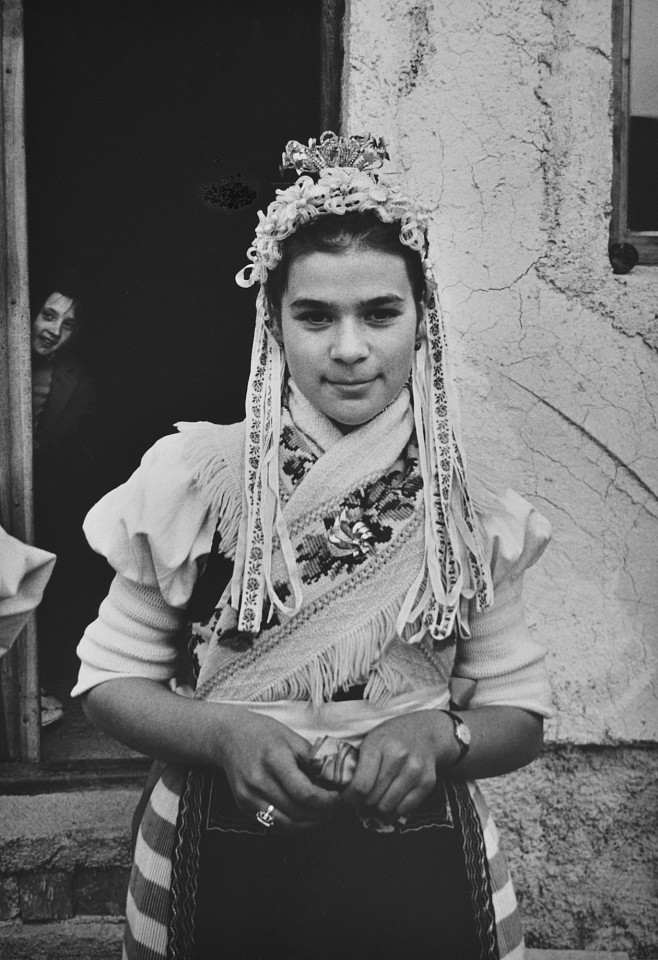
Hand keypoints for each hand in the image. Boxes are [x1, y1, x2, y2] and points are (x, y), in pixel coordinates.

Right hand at [212, 706, 340, 830]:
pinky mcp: (243, 806)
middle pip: (297, 811)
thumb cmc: (264, 733)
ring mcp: (248, 796)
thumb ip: (314, 760)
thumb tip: (336, 780)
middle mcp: (258, 781)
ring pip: (286, 824)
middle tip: (336, 809)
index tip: (338, 798)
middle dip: (322, 814)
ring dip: (309, 824)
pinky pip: (273, 824)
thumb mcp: (292, 738)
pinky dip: (293, 825)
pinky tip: (304, 816)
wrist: (228, 736)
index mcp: (274, 760)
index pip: (305, 793)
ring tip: (323, 815)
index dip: (326, 801)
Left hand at [341, 710, 455, 817]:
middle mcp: (398, 757)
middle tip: (362, 799)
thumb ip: (358, 764)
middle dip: (363, 803)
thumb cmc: (391, 737)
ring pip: (388, 808)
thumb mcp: (370, 741)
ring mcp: (415, 771)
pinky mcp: (427, 783)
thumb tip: (344, 796)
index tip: (345, 801)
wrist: (425, 731)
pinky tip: (391, 798)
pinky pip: (404, 810)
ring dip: (379, 808)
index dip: (349, 799)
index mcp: (378, 744)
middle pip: (373, 799)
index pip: (360, 785)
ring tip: (377, 798)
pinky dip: (395, 810)